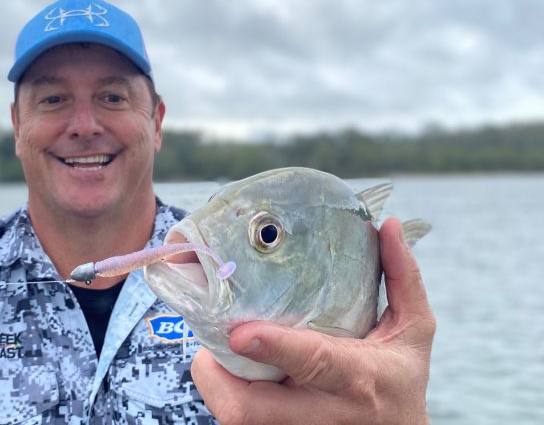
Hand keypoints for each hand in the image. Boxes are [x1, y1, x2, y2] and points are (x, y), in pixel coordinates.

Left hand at [191, 218, 435, 424]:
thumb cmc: (400, 381)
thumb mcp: (413, 332)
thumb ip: (401, 279)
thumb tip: (388, 225)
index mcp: (358, 377)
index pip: (313, 362)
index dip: (274, 346)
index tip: (241, 331)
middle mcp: (324, 413)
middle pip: (250, 409)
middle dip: (218, 376)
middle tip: (215, 339)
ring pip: (237, 419)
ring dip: (218, 383)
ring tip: (221, 351)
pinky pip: (239, 422)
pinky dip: (227, 395)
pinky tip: (235, 374)